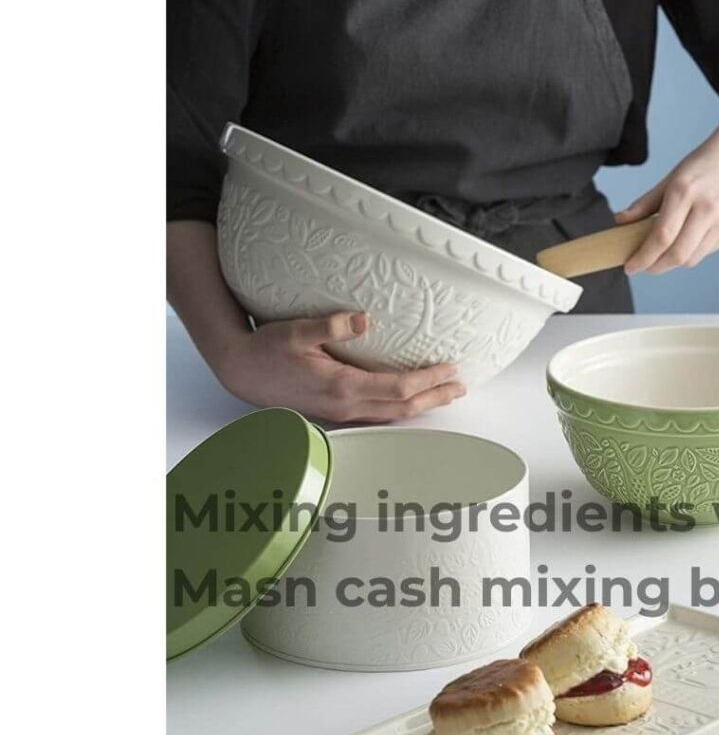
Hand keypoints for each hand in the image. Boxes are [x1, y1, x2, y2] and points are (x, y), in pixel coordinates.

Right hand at [212, 311, 464, 423]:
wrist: (240, 373)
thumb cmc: (266, 350)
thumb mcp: (296, 331)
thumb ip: (331, 326)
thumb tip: (364, 319)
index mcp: (342, 386)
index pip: (398, 387)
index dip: (427, 380)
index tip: (450, 369)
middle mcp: (346, 406)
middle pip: (402, 408)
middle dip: (434, 397)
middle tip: (460, 386)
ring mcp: (340, 413)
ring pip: (391, 415)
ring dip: (421, 405)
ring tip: (444, 394)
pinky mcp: (335, 412)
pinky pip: (377, 415)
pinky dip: (400, 408)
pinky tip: (408, 401)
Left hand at [617, 82, 718, 273]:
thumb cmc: (706, 162)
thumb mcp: (672, 177)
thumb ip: (646, 203)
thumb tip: (620, 222)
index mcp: (685, 191)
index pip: (661, 236)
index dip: (643, 257)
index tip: (630, 266)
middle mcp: (706, 208)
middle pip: (677, 254)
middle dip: (655, 267)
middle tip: (642, 266)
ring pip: (692, 258)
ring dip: (672, 262)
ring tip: (660, 255)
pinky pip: (706, 251)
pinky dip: (690, 253)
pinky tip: (683, 243)